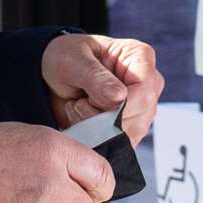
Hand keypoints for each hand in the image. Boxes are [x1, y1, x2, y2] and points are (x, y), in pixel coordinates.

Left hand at [42, 33, 164, 145]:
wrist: (54, 77)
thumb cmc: (66, 59)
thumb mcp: (73, 62)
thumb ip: (96, 78)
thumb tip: (120, 97)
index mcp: (140, 57)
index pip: (144, 90)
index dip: (118, 104)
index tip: (88, 100)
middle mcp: (148, 84)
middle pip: (139, 117)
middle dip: (102, 119)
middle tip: (77, 104)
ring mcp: (142, 108)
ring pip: (131, 135)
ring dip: (96, 129)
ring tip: (77, 109)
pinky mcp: (132, 128)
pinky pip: (121, 145)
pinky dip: (96, 139)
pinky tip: (81, 122)